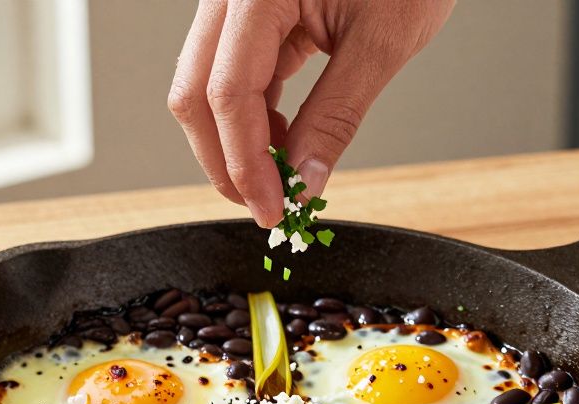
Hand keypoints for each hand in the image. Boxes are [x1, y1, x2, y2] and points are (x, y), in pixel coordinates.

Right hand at [168, 0, 453, 226]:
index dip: (244, 162)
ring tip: (283, 176)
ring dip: (239, 140)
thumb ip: (337, 115)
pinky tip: (284, 141)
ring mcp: (236, 1)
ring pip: (208, 86)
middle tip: (265, 204)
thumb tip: (304, 182)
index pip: (227, 92)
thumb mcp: (382, 41)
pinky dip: (256, 114)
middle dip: (225, 159)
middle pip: (196, 92)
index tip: (271, 208)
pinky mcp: (253, 12)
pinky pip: (236, 71)